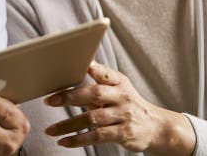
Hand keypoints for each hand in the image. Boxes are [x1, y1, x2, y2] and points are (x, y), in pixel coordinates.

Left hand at [44, 62, 194, 155]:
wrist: (156, 127)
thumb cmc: (128, 105)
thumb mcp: (118, 89)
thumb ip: (97, 82)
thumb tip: (70, 74)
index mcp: (119, 82)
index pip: (103, 72)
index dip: (89, 67)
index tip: (72, 64)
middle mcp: (122, 96)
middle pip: (94, 94)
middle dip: (70, 97)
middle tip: (50, 101)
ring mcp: (124, 115)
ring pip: (92, 118)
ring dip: (68, 125)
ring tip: (50, 130)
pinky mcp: (124, 133)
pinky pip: (98, 136)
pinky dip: (79, 140)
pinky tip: (65, 141)